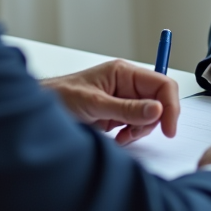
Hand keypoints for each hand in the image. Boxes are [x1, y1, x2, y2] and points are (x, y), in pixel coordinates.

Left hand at [42, 60, 179, 145]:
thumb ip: (127, 109)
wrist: (40, 110)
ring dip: (140, 130)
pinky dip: (132, 135)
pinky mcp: (118, 114)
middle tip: (135, 133)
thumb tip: (157, 110)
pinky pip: (137, 125)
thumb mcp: (95, 104)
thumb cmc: (61, 96)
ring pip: (150, 116)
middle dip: (152, 120)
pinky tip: (118, 137)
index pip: (161, 84)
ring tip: (122, 136)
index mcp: (124, 73)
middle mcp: (127, 84)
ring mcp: (123, 100)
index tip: (169, 127)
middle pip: (159, 102)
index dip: (170, 105)